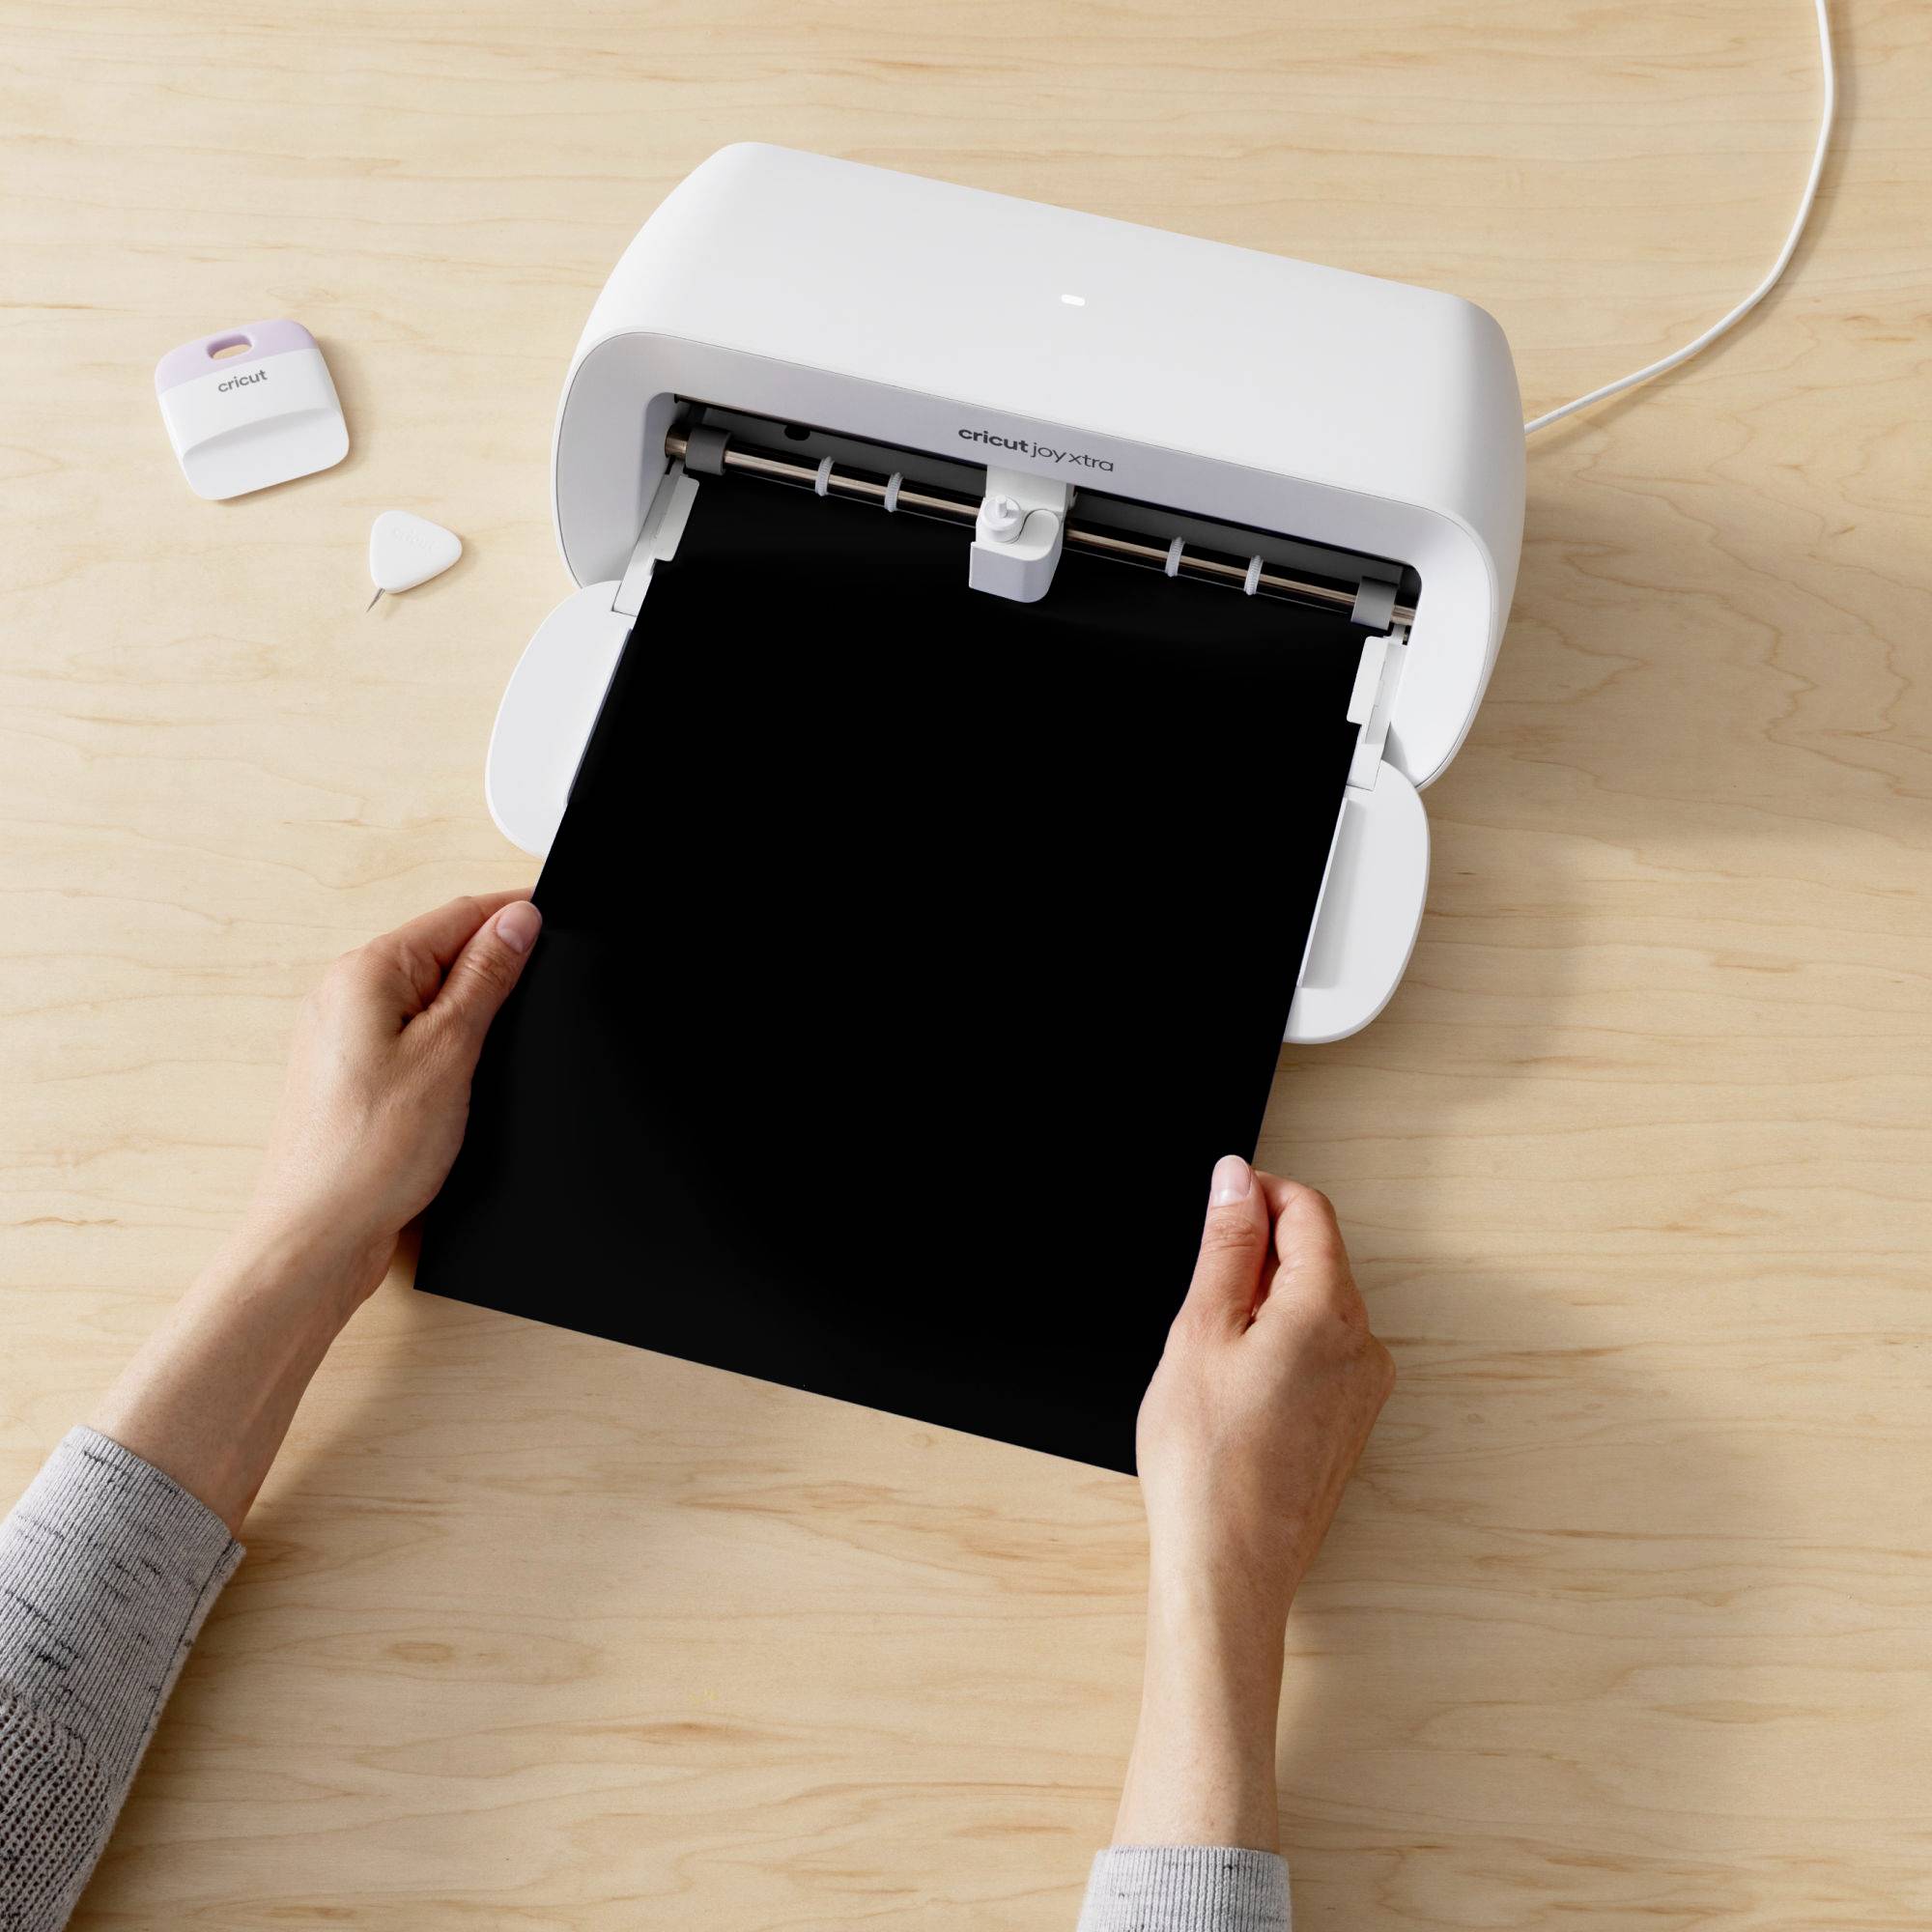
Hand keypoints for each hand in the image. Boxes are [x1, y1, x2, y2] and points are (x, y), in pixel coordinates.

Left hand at [242, 892, 541, 1304]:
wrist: (316, 1237)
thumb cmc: (368, 1156)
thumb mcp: (450, 1052)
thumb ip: (487, 979)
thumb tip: (518, 922)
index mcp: (365, 973)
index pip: (458, 916)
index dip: (514, 915)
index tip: (558, 919)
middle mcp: (344, 995)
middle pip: (442, 952)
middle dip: (495, 965)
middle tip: (539, 992)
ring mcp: (342, 1035)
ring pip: (428, 996)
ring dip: (470, 1011)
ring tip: (496, 1045)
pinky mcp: (350, 1073)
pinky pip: (411, 1034)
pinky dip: (447, 1044)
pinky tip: (464, 1077)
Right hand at [1114, 1155, 1393, 1850]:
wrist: (1229, 1566)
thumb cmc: (1206, 1460)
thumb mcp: (1199, 1330)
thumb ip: (1226, 1245)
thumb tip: (1236, 1180)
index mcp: (1328, 1310)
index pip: (1308, 1210)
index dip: (1257, 1193)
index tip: (1216, 1201)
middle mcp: (1362, 1344)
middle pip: (1317, 1256)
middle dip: (1258, 1252)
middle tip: (1198, 1290)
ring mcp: (1362, 1388)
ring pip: (1315, 1305)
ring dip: (1264, 1300)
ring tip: (1208, 1348)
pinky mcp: (1349, 1422)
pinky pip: (1319, 1352)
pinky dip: (1278, 1343)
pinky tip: (1233, 1385)